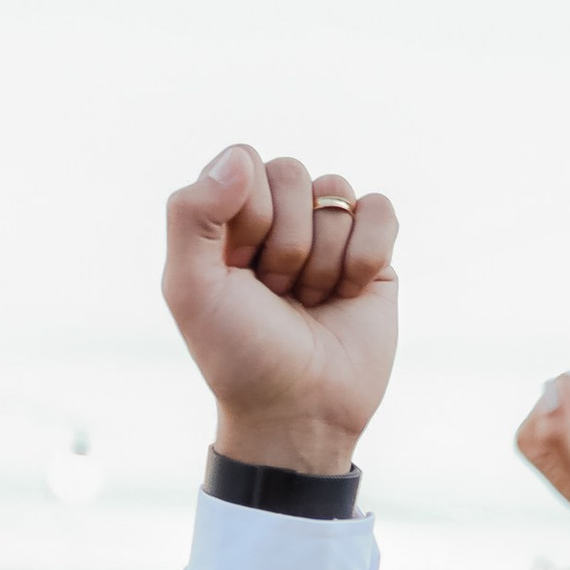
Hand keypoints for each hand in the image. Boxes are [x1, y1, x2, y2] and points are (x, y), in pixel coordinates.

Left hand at [161, 146, 396, 475]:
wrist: (299, 411)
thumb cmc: (237, 354)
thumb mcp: (190, 288)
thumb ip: (191, 214)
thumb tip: (241, 158)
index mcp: (225, 219)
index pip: (244, 163)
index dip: (246, 213)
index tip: (238, 267)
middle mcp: (276, 219)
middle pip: (291, 172)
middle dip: (284, 241)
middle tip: (276, 292)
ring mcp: (326, 233)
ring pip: (335, 192)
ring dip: (321, 259)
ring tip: (308, 301)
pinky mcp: (372, 253)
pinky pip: (378, 209)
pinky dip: (365, 255)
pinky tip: (348, 293)